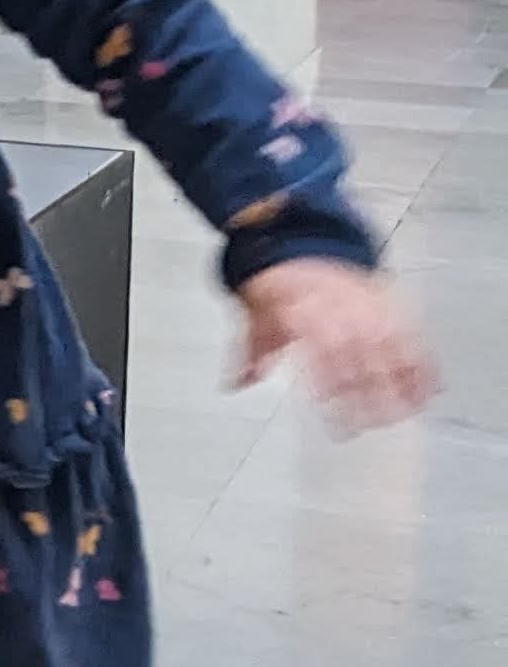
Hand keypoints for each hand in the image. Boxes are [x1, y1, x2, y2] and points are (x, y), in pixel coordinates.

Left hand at [235, 257, 434, 430]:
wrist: (298, 243)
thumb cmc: (280, 286)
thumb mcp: (257, 317)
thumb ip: (250, 354)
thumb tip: (237, 384)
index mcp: (308, 310)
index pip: (323, 349)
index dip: (329, 379)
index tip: (329, 405)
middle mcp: (342, 308)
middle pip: (361, 353)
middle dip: (366, 392)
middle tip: (366, 424)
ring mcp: (368, 305)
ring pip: (394, 346)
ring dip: (403, 381)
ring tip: (406, 411)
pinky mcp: (388, 304)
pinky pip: (412, 333)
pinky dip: (423, 361)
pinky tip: (428, 387)